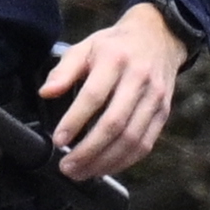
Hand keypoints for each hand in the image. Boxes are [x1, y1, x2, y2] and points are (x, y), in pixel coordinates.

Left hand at [40, 1, 188, 178]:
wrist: (159, 37)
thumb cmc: (116, 45)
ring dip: (106, 161)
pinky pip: (146, 143)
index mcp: (116, 60)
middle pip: (115, 124)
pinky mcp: (163, 112)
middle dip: (89, 151)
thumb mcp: (85, 47)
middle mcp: (139, 80)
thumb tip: (46, 93)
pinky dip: (125, 160)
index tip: (58, 141)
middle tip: (67, 166)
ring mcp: (155, 98)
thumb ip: (63, 70)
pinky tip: (106, 167)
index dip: (75, 121)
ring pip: (132, 139)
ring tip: (83, 172)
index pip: (94, 96)